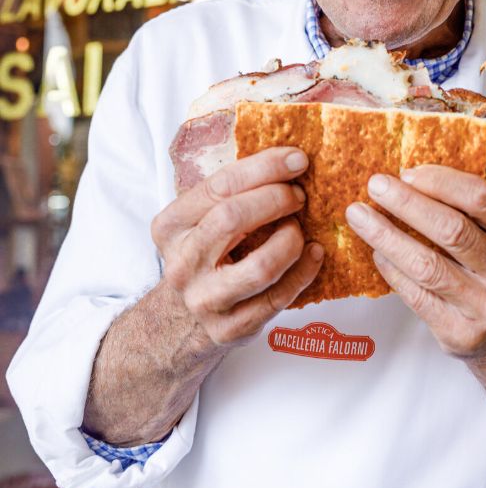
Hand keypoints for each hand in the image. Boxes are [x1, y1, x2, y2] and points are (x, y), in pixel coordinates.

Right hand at [151, 148, 322, 346]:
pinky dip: (304, 272)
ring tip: (299, 229)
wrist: (180, 322)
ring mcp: (205, 300)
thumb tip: (288, 158)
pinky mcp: (230, 329)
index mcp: (170, 226)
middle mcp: (182, 263)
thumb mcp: (199, 221)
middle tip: (299, 195)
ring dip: (291, 240)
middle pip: (234, 218)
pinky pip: (278, 298)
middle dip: (276, 199)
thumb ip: (230, 193)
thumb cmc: (204, 255)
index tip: (297, 158)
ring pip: (261, 266)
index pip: (219, 186)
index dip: (264, 167)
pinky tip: (314, 254)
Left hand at [345, 166, 485, 357]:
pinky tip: (377, 251)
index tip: (407, 171)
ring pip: (427, 265)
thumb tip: (410, 174)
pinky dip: (392, 268)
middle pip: (452, 230)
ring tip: (359, 215)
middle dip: (407, 203)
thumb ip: (472, 206)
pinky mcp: (462, 335)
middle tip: (375, 185)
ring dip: (386, 236)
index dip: (440, 180)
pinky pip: (416, 295)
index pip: (482, 198)